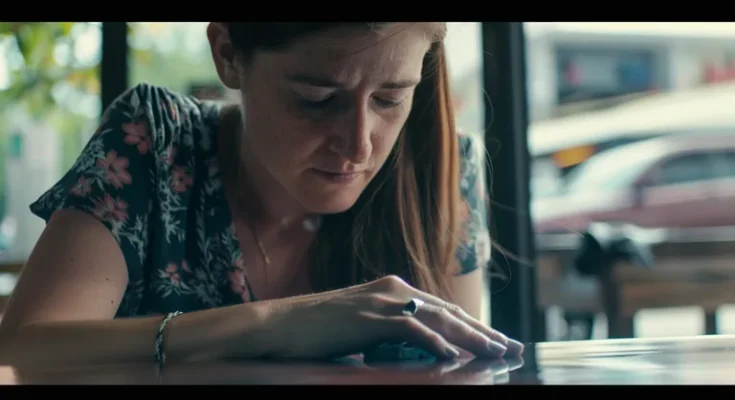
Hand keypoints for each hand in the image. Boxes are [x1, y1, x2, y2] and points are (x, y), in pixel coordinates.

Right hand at [258, 275, 523, 359]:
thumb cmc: (316, 328)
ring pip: (437, 318)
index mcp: (392, 288)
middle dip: (483, 330)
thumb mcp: (361, 323)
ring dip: (470, 336)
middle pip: (448, 311)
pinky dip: (434, 342)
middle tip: (512, 346)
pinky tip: (453, 355)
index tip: (497, 339)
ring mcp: (380, 301)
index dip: (472, 324)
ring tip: (496, 352)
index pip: (442, 308)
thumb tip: (420, 346)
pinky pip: (410, 330)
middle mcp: (392, 289)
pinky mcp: (368, 317)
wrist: (279, 324)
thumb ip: (390, 329)